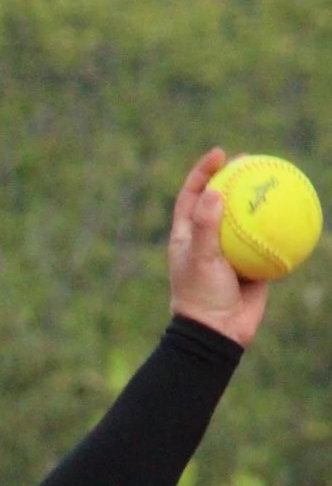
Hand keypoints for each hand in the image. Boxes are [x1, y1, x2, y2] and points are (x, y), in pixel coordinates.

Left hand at [168, 147, 267, 347]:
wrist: (218, 332)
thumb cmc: (201, 296)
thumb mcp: (200, 259)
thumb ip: (205, 227)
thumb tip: (215, 192)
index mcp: (187, 236)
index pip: (192, 196)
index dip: (203, 172)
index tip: (220, 154)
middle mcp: (208, 240)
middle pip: (221, 201)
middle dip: (234, 178)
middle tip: (252, 158)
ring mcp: (231, 251)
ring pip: (248, 219)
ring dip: (260, 199)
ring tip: (277, 178)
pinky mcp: (253, 264)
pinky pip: (270, 240)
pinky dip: (281, 227)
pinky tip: (299, 210)